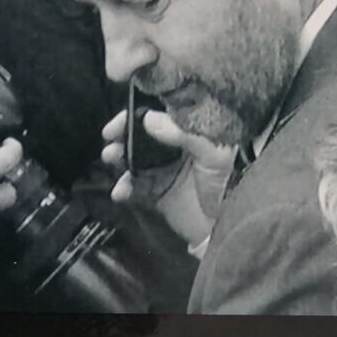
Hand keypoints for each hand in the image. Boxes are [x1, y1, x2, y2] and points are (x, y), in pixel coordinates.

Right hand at [102, 110, 234, 245]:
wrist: (225, 224)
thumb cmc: (224, 182)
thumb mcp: (212, 152)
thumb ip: (183, 134)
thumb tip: (149, 118)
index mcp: (188, 132)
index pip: (160, 114)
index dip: (139, 112)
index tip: (122, 117)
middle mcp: (173, 147)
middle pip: (141, 134)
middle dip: (122, 133)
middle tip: (110, 136)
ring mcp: (162, 169)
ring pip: (133, 158)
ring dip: (118, 156)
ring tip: (112, 157)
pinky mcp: (155, 193)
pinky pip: (133, 186)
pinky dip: (123, 187)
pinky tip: (121, 191)